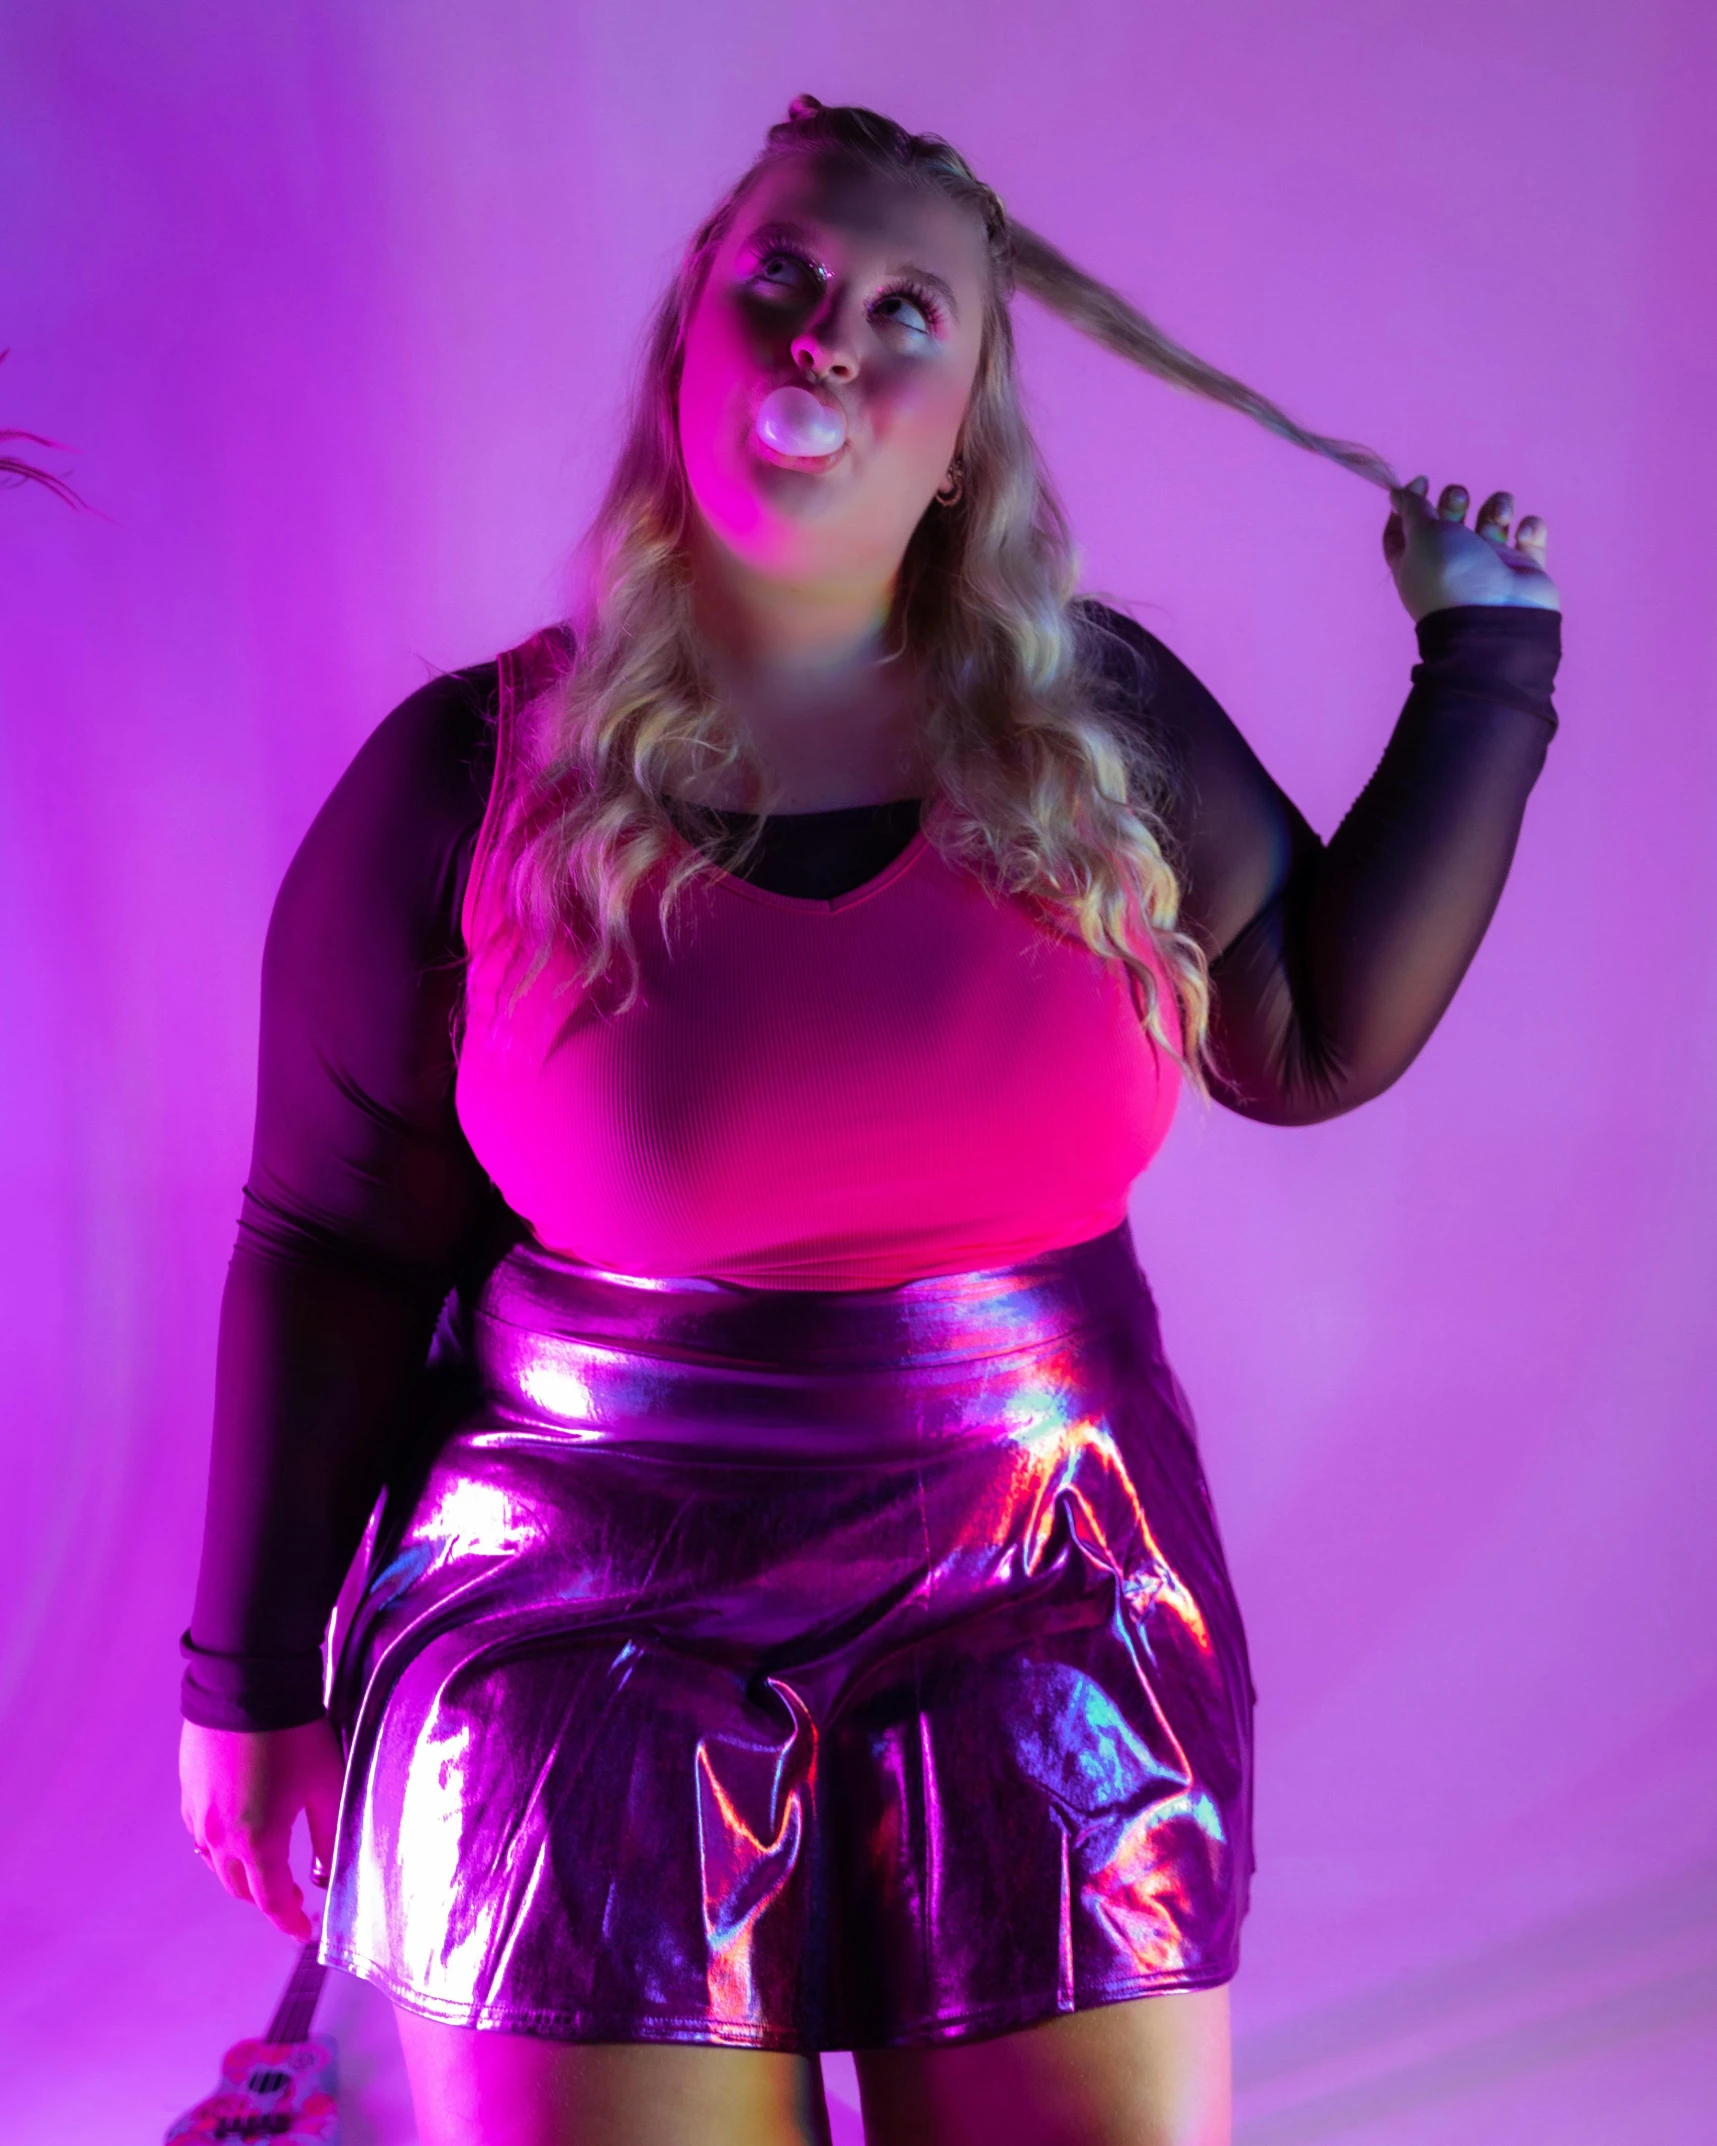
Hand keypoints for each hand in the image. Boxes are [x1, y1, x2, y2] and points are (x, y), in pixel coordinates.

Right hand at [180, 1717, 344, 1941]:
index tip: (303, 1932)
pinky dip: (221, 1845)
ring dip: (241, 1873)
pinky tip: (239, 1832)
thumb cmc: (294, 1734)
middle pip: (240, 1886)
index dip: (288, 1921)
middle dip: (265, 1897)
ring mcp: (198, 1814)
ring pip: (216, 1863)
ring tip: (268, 1866)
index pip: (271, 1900)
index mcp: (256, 1841)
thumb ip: (329, 1836)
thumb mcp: (328, 1785)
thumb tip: (329, 1871)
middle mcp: (219, 1836)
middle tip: (291, 1895)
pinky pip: (202, 1835)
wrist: (248, 1684)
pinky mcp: (188, 1791)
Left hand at [1384, 475, 1559, 622]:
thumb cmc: (1451, 575)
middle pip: (1450, 518)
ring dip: (1497, 506)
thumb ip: (1412, 509)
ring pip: (1493, 519)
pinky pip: (1529, 534)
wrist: (1497, 618)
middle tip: (1458, 499)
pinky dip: (1530, 528)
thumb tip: (1396, 493)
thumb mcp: (1421, 536)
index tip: (1422, 482)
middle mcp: (1451, 562)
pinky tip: (1524, 535)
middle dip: (1455, 499)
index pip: (1404, 529)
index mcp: (1417, 560)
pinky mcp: (1523, 567)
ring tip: (1499, 517)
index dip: (1409, 503)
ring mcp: (1489, 563)